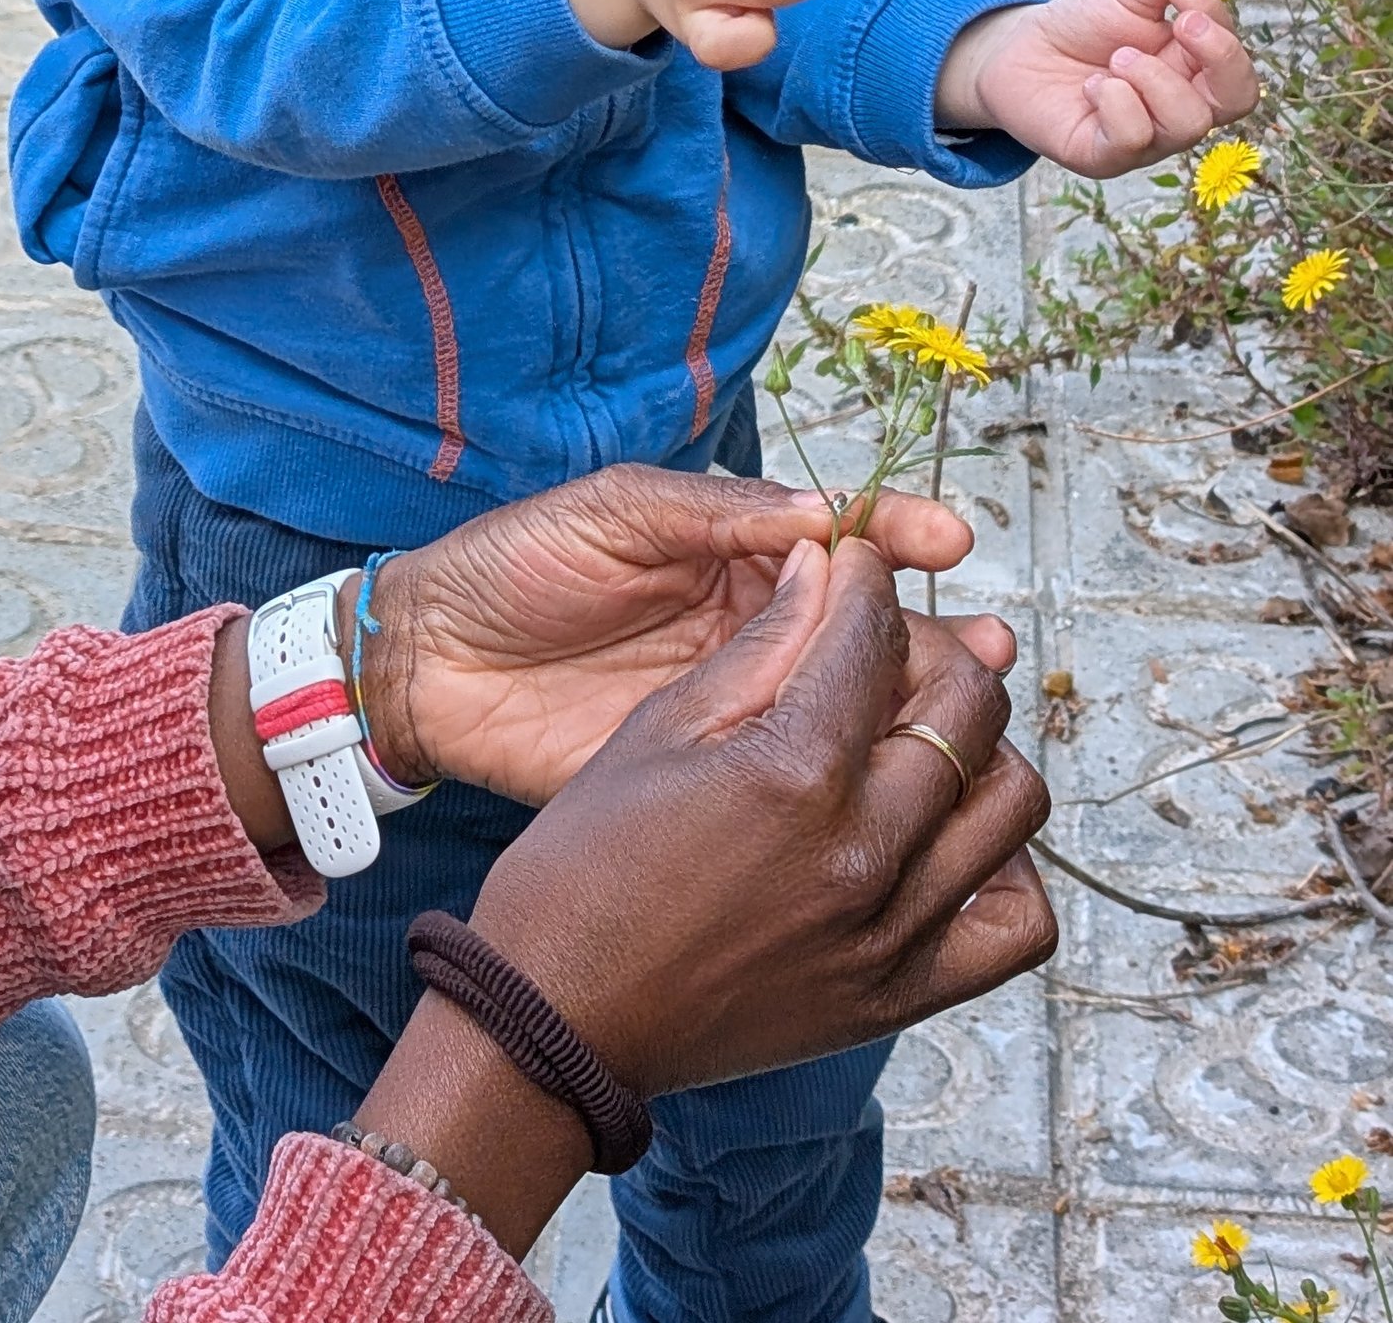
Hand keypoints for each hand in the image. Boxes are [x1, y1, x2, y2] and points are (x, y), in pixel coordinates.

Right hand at [353, 538, 1053, 1256]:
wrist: (561, 1014)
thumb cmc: (585, 867)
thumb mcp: (658, 729)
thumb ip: (759, 646)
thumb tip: (821, 567)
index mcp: (791, 773)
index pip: (873, 635)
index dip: (867, 578)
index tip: (856, 563)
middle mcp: (861, 852)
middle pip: (969, 706)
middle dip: (930, 647)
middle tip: (885, 643)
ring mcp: (892, 932)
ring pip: (1013, 801)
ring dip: (978, 746)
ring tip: (920, 733)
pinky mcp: (900, 995)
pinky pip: (1017, 925)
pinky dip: (1005, 867)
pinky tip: (948, 833)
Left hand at [357, 463, 1014, 802]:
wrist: (432, 660)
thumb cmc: (515, 563)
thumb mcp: (614, 514)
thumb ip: (714, 513)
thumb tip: (824, 516)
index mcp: (735, 553)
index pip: (843, 543)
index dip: (899, 538)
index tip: (951, 541)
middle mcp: (753, 630)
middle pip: (868, 634)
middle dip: (932, 635)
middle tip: (986, 647)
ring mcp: (739, 707)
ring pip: (848, 710)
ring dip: (910, 713)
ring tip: (971, 712)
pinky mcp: (711, 774)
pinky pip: (797, 776)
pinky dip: (854, 783)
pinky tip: (904, 792)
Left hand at [934, 0, 1256, 172]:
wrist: (1019, 51)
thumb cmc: (1082, 28)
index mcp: (1194, 68)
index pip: (1233, 56)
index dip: (1217, 19)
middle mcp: (1181, 106)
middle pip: (1236, 98)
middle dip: (1219, 56)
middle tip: (1179, 22)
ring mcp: (1147, 136)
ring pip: (1187, 124)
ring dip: (1156, 81)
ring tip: (1118, 57)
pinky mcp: (1105, 154)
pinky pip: (1132, 141)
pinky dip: (1119, 106)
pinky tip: (1094, 85)